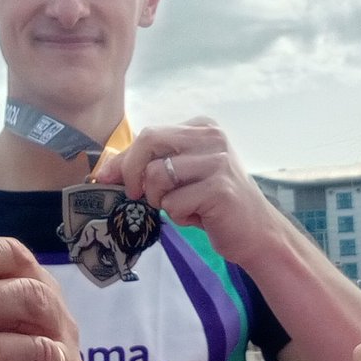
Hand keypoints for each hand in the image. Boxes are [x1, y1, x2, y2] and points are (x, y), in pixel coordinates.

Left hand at [94, 117, 276, 267]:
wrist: (256, 232)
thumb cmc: (213, 204)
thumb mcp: (182, 176)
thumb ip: (151, 164)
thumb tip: (104, 170)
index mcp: (202, 127)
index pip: (150, 134)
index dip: (123, 159)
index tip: (105, 178)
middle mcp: (212, 137)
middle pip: (149, 141)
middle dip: (132, 172)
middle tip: (137, 196)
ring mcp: (218, 161)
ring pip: (157, 175)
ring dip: (160, 200)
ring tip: (180, 206)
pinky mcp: (219, 189)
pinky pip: (173, 203)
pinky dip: (178, 216)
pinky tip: (198, 217)